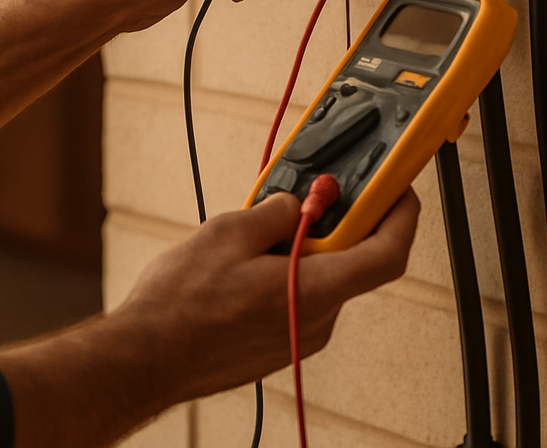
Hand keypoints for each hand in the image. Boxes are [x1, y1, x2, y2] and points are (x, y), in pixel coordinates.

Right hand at [109, 188, 421, 402]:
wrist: (145, 357)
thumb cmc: (181, 305)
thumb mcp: (230, 232)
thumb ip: (276, 211)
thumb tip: (295, 204)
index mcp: (314, 290)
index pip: (387, 253)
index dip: (401, 215)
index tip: (398, 188)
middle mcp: (316, 320)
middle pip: (351, 260)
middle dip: (333, 221)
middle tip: (307, 193)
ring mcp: (298, 337)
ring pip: (320, 277)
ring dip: (302, 245)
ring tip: (258, 228)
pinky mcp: (278, 345)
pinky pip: (299, 296)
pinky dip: (286, 269)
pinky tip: (247, 260)